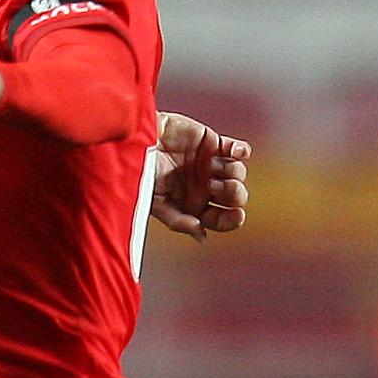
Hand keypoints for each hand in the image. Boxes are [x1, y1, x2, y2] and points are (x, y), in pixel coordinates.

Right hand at [151, 111, 249, 239]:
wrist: (136, 140)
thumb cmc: (141, 174)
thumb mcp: (156, 203)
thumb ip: (178, 221)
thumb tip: (202, 237)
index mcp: (195, 206)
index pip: (221, 218)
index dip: (232, 219)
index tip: (237, 215)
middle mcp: (206, 187)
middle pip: (236, 197)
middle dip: (233, 193)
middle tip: (213, 185)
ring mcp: (211, 165)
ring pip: (239, 173)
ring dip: (230, 171)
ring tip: (210, 165)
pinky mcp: (213, 143)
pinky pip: (239, 150)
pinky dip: (242, 151)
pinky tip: (234, 152)